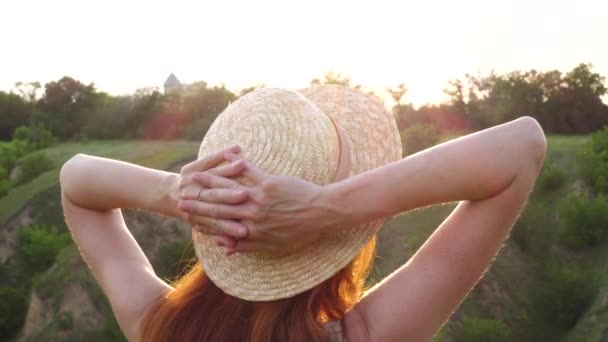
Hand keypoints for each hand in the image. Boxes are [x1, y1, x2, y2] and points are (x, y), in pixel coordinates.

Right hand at [173, 145, 248, 239]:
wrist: (165, 195)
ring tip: (243, 232)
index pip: (214, 173)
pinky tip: (232, 245)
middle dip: (228, 196)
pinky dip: (220, 239)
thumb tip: (238, 147)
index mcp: (194, 176)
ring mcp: (193, 212)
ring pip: (211, 220)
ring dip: (227, 226)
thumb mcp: (199, 165)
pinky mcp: (197, 224)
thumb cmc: (190, 177)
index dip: (229, 170)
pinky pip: (209, 233)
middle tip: (244, 197)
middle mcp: (192, 193)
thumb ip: (219, 157)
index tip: (243, 167)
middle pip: (213, 195)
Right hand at [179, 152, 343, 254]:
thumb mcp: (274, 246)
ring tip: (194, 176)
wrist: (322, 214)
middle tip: (180, 197)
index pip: (220, 225)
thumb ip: (249, 247)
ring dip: (210, 181)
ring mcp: (258, 198)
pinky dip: (236, 163)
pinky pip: (248, 172)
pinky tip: (227, 155)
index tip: (187, 216)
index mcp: (250, 230)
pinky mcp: (268, 183)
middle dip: (197, 202)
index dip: (201, 220)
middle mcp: (251, 215)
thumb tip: (228, 249)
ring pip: (229, 188)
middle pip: (218, 207)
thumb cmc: (301, 231)